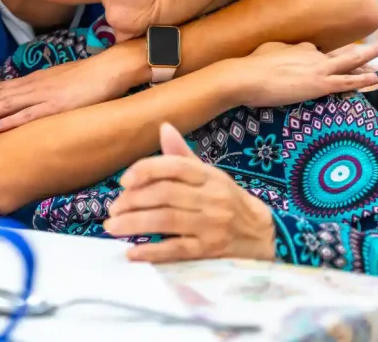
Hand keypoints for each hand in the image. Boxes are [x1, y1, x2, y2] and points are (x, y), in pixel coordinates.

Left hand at [0, 45, 144, 131]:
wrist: (111, 68)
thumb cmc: (91, 76)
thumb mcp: (63, 82)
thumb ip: (47, 90)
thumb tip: (35, 100)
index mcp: (37, 80)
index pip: (4, 88)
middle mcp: (35, 86)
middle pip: (0, 95)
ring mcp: (45, 95)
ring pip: (8, 104)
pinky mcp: (57, 105)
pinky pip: (30, 114)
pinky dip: (11, 120)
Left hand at [105, 123, 274, 262]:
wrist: (265, 234)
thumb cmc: (227, 200)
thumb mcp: (210, 175)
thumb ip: (182, 156)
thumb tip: (163, 127)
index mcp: (209, 176)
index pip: (174, 166)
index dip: (146, 170)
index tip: (124, 180)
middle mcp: (211, 198)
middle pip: (165, 195)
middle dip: (133, 201)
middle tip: (112, 209)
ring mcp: (211, 226)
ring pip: (167, 221)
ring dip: (134, 224)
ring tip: (112, 227)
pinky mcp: (210, 251)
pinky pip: (177, 250)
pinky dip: (152, 251)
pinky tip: (131, 251)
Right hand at [230, 36, 377, 107]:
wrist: (243, 76)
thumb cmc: (248, 67)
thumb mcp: (266, 52)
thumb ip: (279, 51)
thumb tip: (283, 52)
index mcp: (298, 47)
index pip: (318, 51)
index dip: (326, 56)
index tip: (328, 61)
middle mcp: (312, 54)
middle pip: (344, 51)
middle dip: (366, 47)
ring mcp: (317, 68)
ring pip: (352, 60)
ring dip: (373, 55)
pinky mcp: (319, 84)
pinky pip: (348, 81)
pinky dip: (364, 78)